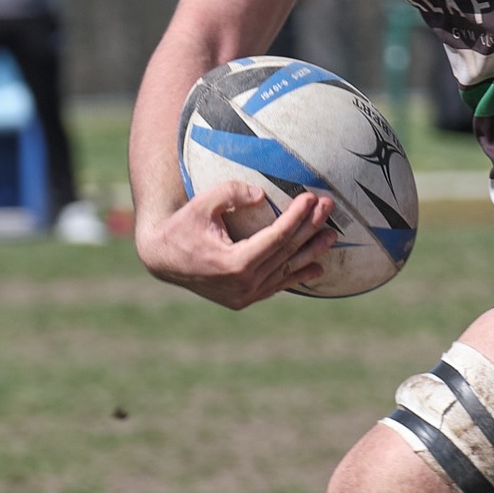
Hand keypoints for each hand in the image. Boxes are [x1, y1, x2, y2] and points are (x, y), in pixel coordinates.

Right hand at [136, 179, 336, 309]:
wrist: (161, 259)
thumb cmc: (181, 227)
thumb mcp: (202, 204)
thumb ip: (231, 193)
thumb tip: (261, 194)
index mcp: (235, 263)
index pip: (277, 237)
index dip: (296, 217)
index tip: (311, 198)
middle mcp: (243, 284)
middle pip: (286, 252)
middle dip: (310, 228)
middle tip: (329, 207)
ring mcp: (244, 295)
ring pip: (285, 271)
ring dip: (310, 253)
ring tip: (331, 236)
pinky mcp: (243, 299)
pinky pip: (275, 285)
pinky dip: (296, 276)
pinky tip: (317, 268)